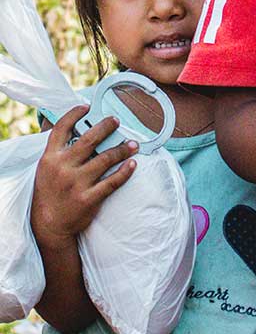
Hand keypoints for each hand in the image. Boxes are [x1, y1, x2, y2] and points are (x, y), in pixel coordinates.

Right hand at [31, 105, 137, 248]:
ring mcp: (76, 184)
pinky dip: (124, 171)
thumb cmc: (49, 192)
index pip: (61, 128)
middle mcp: (62, 168)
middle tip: (116, 121)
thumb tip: (74, 128)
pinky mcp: (88, 199)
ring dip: (122, 149)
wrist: (47, 226)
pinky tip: (132, 164)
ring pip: (105, 159)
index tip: (87, 106)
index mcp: (50, 158)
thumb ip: (58, 150)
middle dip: (106, 127)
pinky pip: (112, 182)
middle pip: (89, 140)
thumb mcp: (45, 168)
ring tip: (133, 144)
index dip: (74, 114)